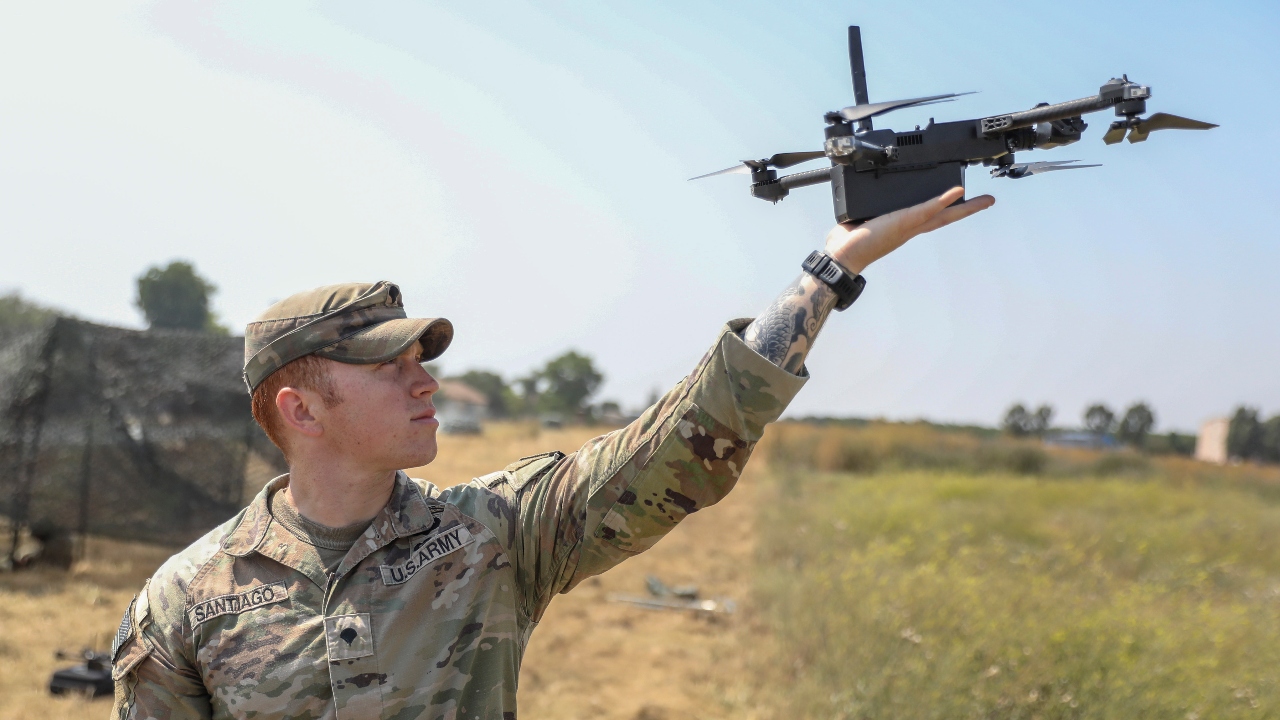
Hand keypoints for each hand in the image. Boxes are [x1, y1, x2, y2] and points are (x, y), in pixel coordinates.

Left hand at [824, 187, 994, 273]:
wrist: (841, 256)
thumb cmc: (846, 245)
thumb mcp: (859, 220)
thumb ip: (865, 212)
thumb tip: (860, 207)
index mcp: (900, 228)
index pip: (928, 217)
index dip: (944, 209)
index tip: (957, 202)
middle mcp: (908, 229)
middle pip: (944, 218)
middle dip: (966, 211)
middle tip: (986, 202)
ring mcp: (908, 226)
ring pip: (942, 215)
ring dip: (965, 207)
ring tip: (984, 200)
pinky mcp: (904, 222)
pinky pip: (928, 209)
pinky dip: (943, 200)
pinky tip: (958, 192)